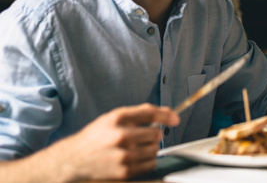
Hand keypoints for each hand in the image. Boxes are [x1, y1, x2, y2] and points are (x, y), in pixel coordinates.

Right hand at [55, 104, 179, 180]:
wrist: (74, 160)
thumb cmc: (96, 137)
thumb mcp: (113, 118)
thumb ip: (140, 113)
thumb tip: (168, 112)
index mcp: (118, 118)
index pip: (150, 113)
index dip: (167, 115)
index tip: (175, 119)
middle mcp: (121, 135)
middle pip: (156, 133)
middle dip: (153, 135)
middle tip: (143, 137)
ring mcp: (123, 155)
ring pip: (154, 149)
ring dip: (150, 148)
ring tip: (136, 148)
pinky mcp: (124, 171)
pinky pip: (150, 164)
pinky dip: (147, 161)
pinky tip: (135, 158)